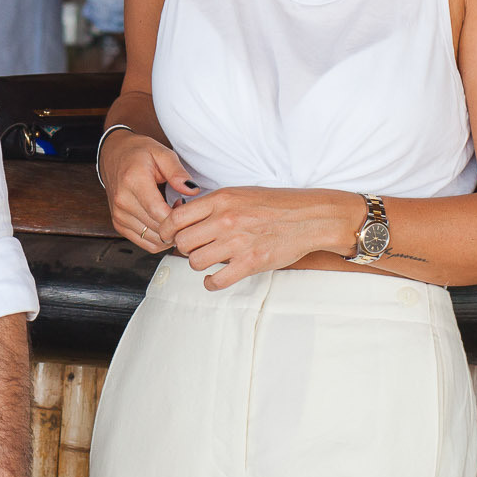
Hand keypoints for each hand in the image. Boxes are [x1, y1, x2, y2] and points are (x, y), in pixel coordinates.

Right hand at [99, 129, 196, 254]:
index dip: (178, 216)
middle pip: (157, 228)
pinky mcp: (118, 225)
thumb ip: (177, 172)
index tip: (186, 207)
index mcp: (133, 181)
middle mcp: (122, 201)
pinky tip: (163, 223)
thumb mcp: (161, 153)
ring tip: (172, 214)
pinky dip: (159, 239)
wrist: (113, 155)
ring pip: (153, 240)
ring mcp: (119, 215)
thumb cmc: (138, 153)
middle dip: (176, 225)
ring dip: (169, 234)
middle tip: (182, 210)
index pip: (158, 211)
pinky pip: (145, 243)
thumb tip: (192, 190)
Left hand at [159, 188, 363, 289]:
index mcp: (221, 199)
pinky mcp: (250, 262)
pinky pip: (216, 281)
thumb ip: (213, 204)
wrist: (308, 216)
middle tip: (193, 249)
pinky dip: (211, 283)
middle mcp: (225, 219)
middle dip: (184, 248)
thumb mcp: (239, 193)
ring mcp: (238, 242)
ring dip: (198, 264)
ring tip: (208, 261)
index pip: (176, 217)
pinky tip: (215, 278)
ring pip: (195, 261)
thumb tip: (185, 217)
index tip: (169, 236)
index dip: (167, 230)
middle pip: (182, 242)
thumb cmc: (275, 204)